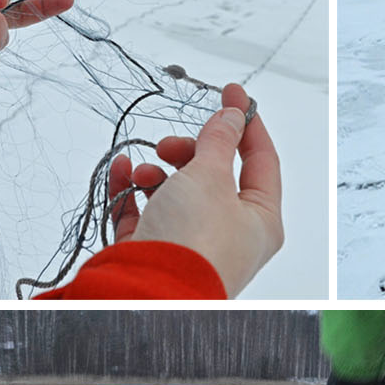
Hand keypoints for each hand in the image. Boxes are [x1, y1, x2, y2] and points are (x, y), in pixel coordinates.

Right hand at [108, 83, 282, 295]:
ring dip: (157, 171)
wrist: (148, 292)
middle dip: (189, 152)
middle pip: (214, 174)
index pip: (261, 159)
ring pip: (176, 192)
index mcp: (261, 220)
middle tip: (170, 145)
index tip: (231, 92)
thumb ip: (219, 140)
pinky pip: (145, 210)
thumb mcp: (211, 176)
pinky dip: (132, 189)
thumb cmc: (192, 243)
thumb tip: (232, 117)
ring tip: (144, 171)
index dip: (245, 122)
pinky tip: (122, 172)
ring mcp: (191, 243)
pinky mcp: (155, 249)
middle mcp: (230, 234)